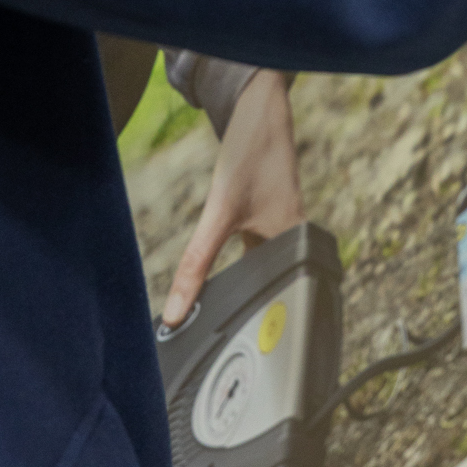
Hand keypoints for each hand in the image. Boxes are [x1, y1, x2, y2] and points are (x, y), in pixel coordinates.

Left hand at [161, 71, 304, 328]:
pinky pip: (252, 254)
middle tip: (219, 348)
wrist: (259, 106)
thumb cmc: (251, 150)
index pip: (281, 300)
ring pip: (260, 272)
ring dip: (241, 291)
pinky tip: (217, 278)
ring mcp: (281, 225)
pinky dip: (236, 269)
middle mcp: (292, 236)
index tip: (237, 360)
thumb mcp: (218, 211)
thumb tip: (174, 312)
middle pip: (270, 289)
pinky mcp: (268, 215)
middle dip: (247, 316)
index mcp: (293, 240)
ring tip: (214, 320)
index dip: (261, 331)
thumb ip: (196, 263)